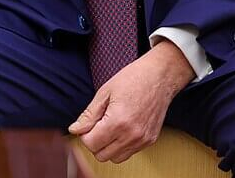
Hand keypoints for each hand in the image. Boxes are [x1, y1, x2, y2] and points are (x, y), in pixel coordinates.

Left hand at [69, 40, 194, 162]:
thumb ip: (89, 115)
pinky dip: (120, 146)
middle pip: (102, 155)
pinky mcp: (150, 141)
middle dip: (94, 142)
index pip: (91, 144)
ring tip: (108, 127)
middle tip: (96, 125)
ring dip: (107, 147)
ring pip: (115, 158)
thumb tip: (74, 129)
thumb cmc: (133, 79)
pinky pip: (129, 153)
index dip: (84, 135)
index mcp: (118, 121)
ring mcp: (143, 140)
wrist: (160, 76)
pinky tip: (120, 128)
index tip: (87, 124)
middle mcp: (132, 135)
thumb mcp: (104, 93)